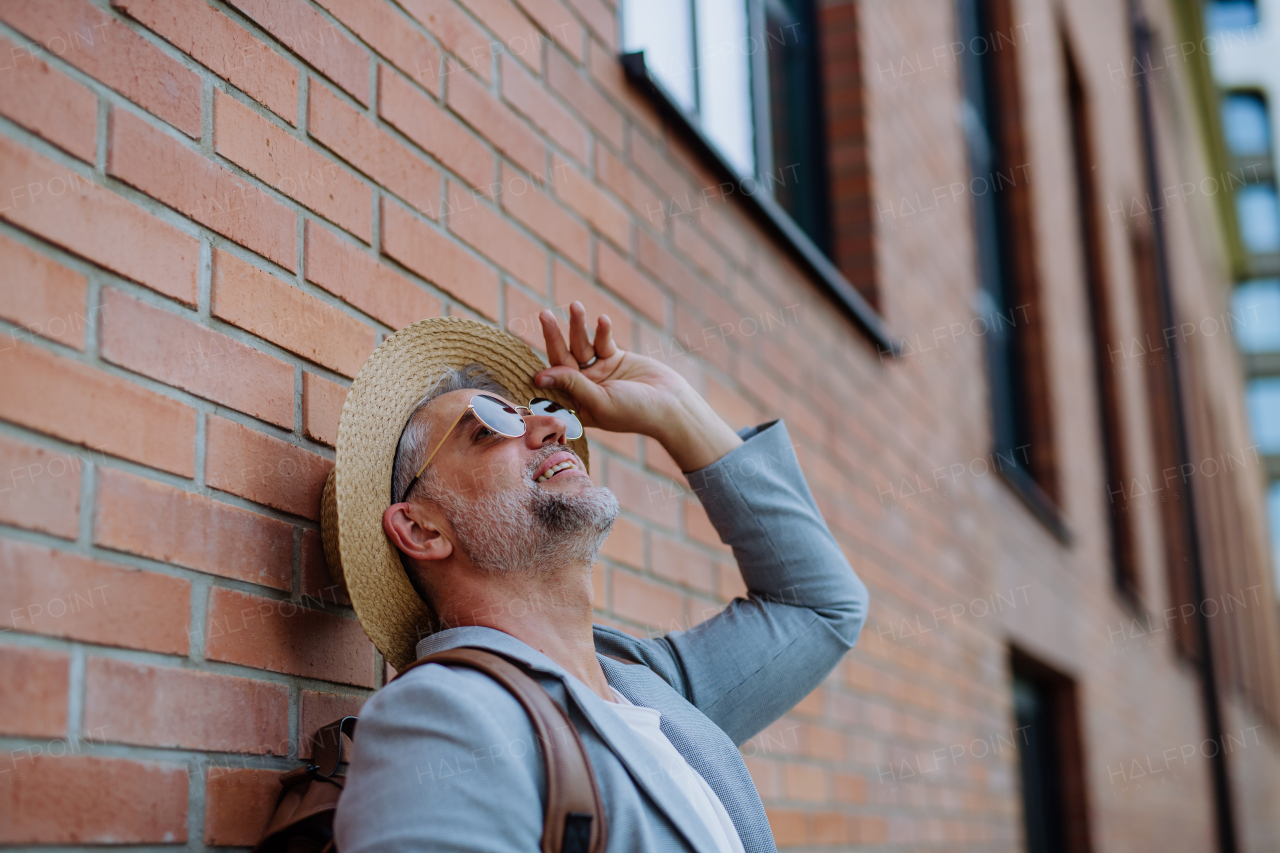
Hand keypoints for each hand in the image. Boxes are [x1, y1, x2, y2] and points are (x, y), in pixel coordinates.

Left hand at [534, 302, 741, 470]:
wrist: (671, 405)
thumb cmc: (635, 412)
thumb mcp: (600, 400)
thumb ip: (572, 384)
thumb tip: (539, 376)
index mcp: (575, 404)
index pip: (553, 383)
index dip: (542, 368)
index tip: (531, 356)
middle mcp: (583, 387)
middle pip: (563, 358)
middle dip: (554, 336)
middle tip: (544, 315)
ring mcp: (598, 371)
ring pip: (581, 345)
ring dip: (578, 325)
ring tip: (576, 306)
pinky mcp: (614, 357)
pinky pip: (602, 340)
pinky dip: (602, 330)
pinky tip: (603, 320)